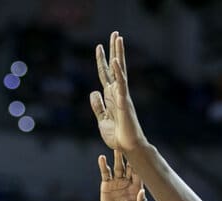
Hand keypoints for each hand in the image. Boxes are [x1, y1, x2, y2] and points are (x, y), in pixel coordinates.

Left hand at [91, 31, 146, 151]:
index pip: (105, 74)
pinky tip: (116, 61)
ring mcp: (122, 95)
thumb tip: (94, 91)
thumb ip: (97, 106)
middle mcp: (117, 92)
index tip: (99, 46)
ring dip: (118, 54)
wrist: (127, 147)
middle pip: (115, 66)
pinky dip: (119, 73)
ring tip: (118, 37)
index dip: (102, 60)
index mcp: (110, 96)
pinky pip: (121, 85)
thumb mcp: (102, 120)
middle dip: (114, 50)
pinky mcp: (124, 102)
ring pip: (120, 70)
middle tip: (115, 33)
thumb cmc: (117, 136)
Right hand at [99, 149, 146, 200]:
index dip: (140, 163)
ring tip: (116, 146)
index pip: (139, 172)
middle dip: (130, 156)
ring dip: (118, 157)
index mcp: (137, 187)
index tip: (141, 152)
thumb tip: (142, 191)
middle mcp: (128, 182)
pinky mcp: (106, 186)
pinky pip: (105, 173)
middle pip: (129, 166)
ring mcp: (117, 183)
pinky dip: (103, 165)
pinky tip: (102, 158)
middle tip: (129, 144)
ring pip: (118, 166)